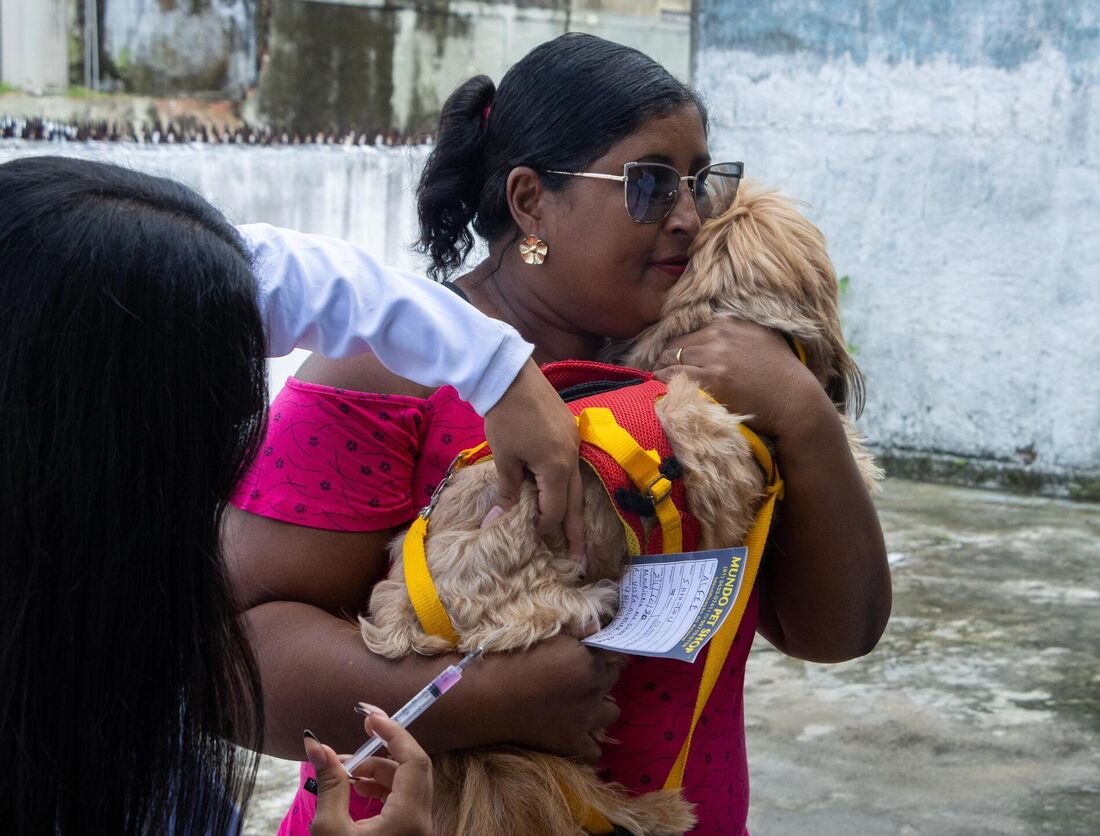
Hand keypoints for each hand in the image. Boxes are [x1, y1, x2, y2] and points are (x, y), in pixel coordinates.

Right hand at [304, 712, 432, 835]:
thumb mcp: (330, 829)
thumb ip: (329, 784)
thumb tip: (315, 744)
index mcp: (409, 816)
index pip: (415, 760)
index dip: (394, 733)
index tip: (369, 717)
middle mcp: (422, 820)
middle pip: (412, 768)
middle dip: (382, 750)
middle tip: (359, 737)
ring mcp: (417, 828)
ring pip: (406, 783)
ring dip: (377, 770)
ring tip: (345, 770)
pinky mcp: (408, 833)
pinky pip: (403, 799)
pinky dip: (381, 787)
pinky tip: (357, 787)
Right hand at [468, 635, 620, 762]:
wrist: (488, 698)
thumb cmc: (513, 660)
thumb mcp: (547, 638)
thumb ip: (577, 633)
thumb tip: (597, 627)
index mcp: (588, 660)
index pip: (609, 652)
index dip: (596, 652)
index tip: (586, 654)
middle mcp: (593, 689)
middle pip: (612, 679)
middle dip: (599, 675)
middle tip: (578, 676)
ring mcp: (585, 719)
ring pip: (612, 712)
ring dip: (600, 706)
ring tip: (582, 703)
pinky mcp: (572, 744)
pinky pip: (595, 751)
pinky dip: (588, 742)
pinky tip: (576, 733)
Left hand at [483, 359, 585, 561]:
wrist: (511, 375)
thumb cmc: (505, 418)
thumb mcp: (504, 458)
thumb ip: (507, 491)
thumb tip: (498, 522)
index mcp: (557, 468)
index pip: (554, 510)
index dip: (543, 528)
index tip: (531, 539)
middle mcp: (573, 459)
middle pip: (576, 504)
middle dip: (576, 534)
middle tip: (580, 562)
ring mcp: (575, 444)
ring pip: (577, 486)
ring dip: (573, 511)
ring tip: (575, 535)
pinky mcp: (571, 432)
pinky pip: (573, 468)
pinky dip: (568, 487)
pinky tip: (562, 495)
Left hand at [653, 319, 822, 438]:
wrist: (795, 400)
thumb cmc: (782, 373)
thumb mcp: (764, 338)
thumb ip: (740, 330)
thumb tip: (718, 329)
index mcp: (730, 323)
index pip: (689, 331)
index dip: (677, 345)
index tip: (669, 355)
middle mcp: (721, 335)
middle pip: (677, 344)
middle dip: (665, 356)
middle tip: (655, 368)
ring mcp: (716, 356)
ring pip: (672, 359)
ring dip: (661, 368)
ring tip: (654, 377)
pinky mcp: (713, 379)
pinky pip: (675, 376)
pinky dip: (663, 380)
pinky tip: (658, 385)